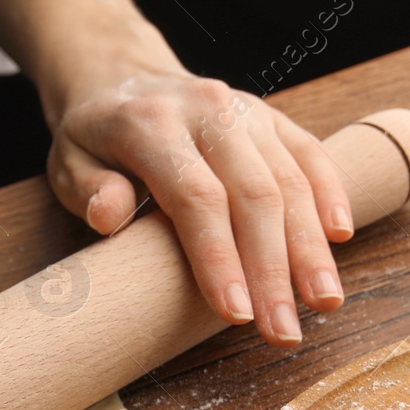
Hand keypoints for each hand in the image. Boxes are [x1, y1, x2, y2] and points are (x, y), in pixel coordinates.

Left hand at [46, 70, 353, 345]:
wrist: (120, 77)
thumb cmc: (93, 138)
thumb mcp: (68, 163)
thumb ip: (88, 190)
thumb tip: (110, 218)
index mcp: (152, 125)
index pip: (196, 197)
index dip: (219, 257)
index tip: (236, 313)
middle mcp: (208, 111)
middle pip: (254, 195)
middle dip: (273, 270)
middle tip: (284, 332)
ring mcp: (247, 111)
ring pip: (291, 180)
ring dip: (310, 248)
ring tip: (324, 303)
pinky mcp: (272, 118)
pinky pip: (311, 154)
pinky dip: (330, 195)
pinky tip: (341, 237)